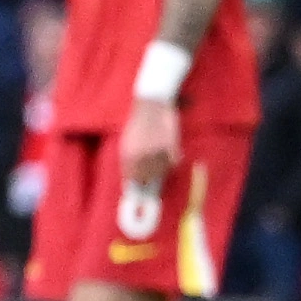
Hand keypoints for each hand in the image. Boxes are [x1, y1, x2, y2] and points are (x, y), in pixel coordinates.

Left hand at [119, 92, 181, 209]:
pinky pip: (173, 162)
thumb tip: (132, 181)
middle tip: (153, 175)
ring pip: (162, 172)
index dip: (137, 187)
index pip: (132, 179)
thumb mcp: (127, 143)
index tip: (142, 194)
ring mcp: (156, 153)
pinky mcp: (170, 147)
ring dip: (162, 168)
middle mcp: (141, 157)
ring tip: (160, 156)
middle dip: (150, 180)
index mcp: (127, 155)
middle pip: (148, 179)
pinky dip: (173, 160)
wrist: (151, 107)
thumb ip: (129, 162)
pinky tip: (168, 150)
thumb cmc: (138, 125)